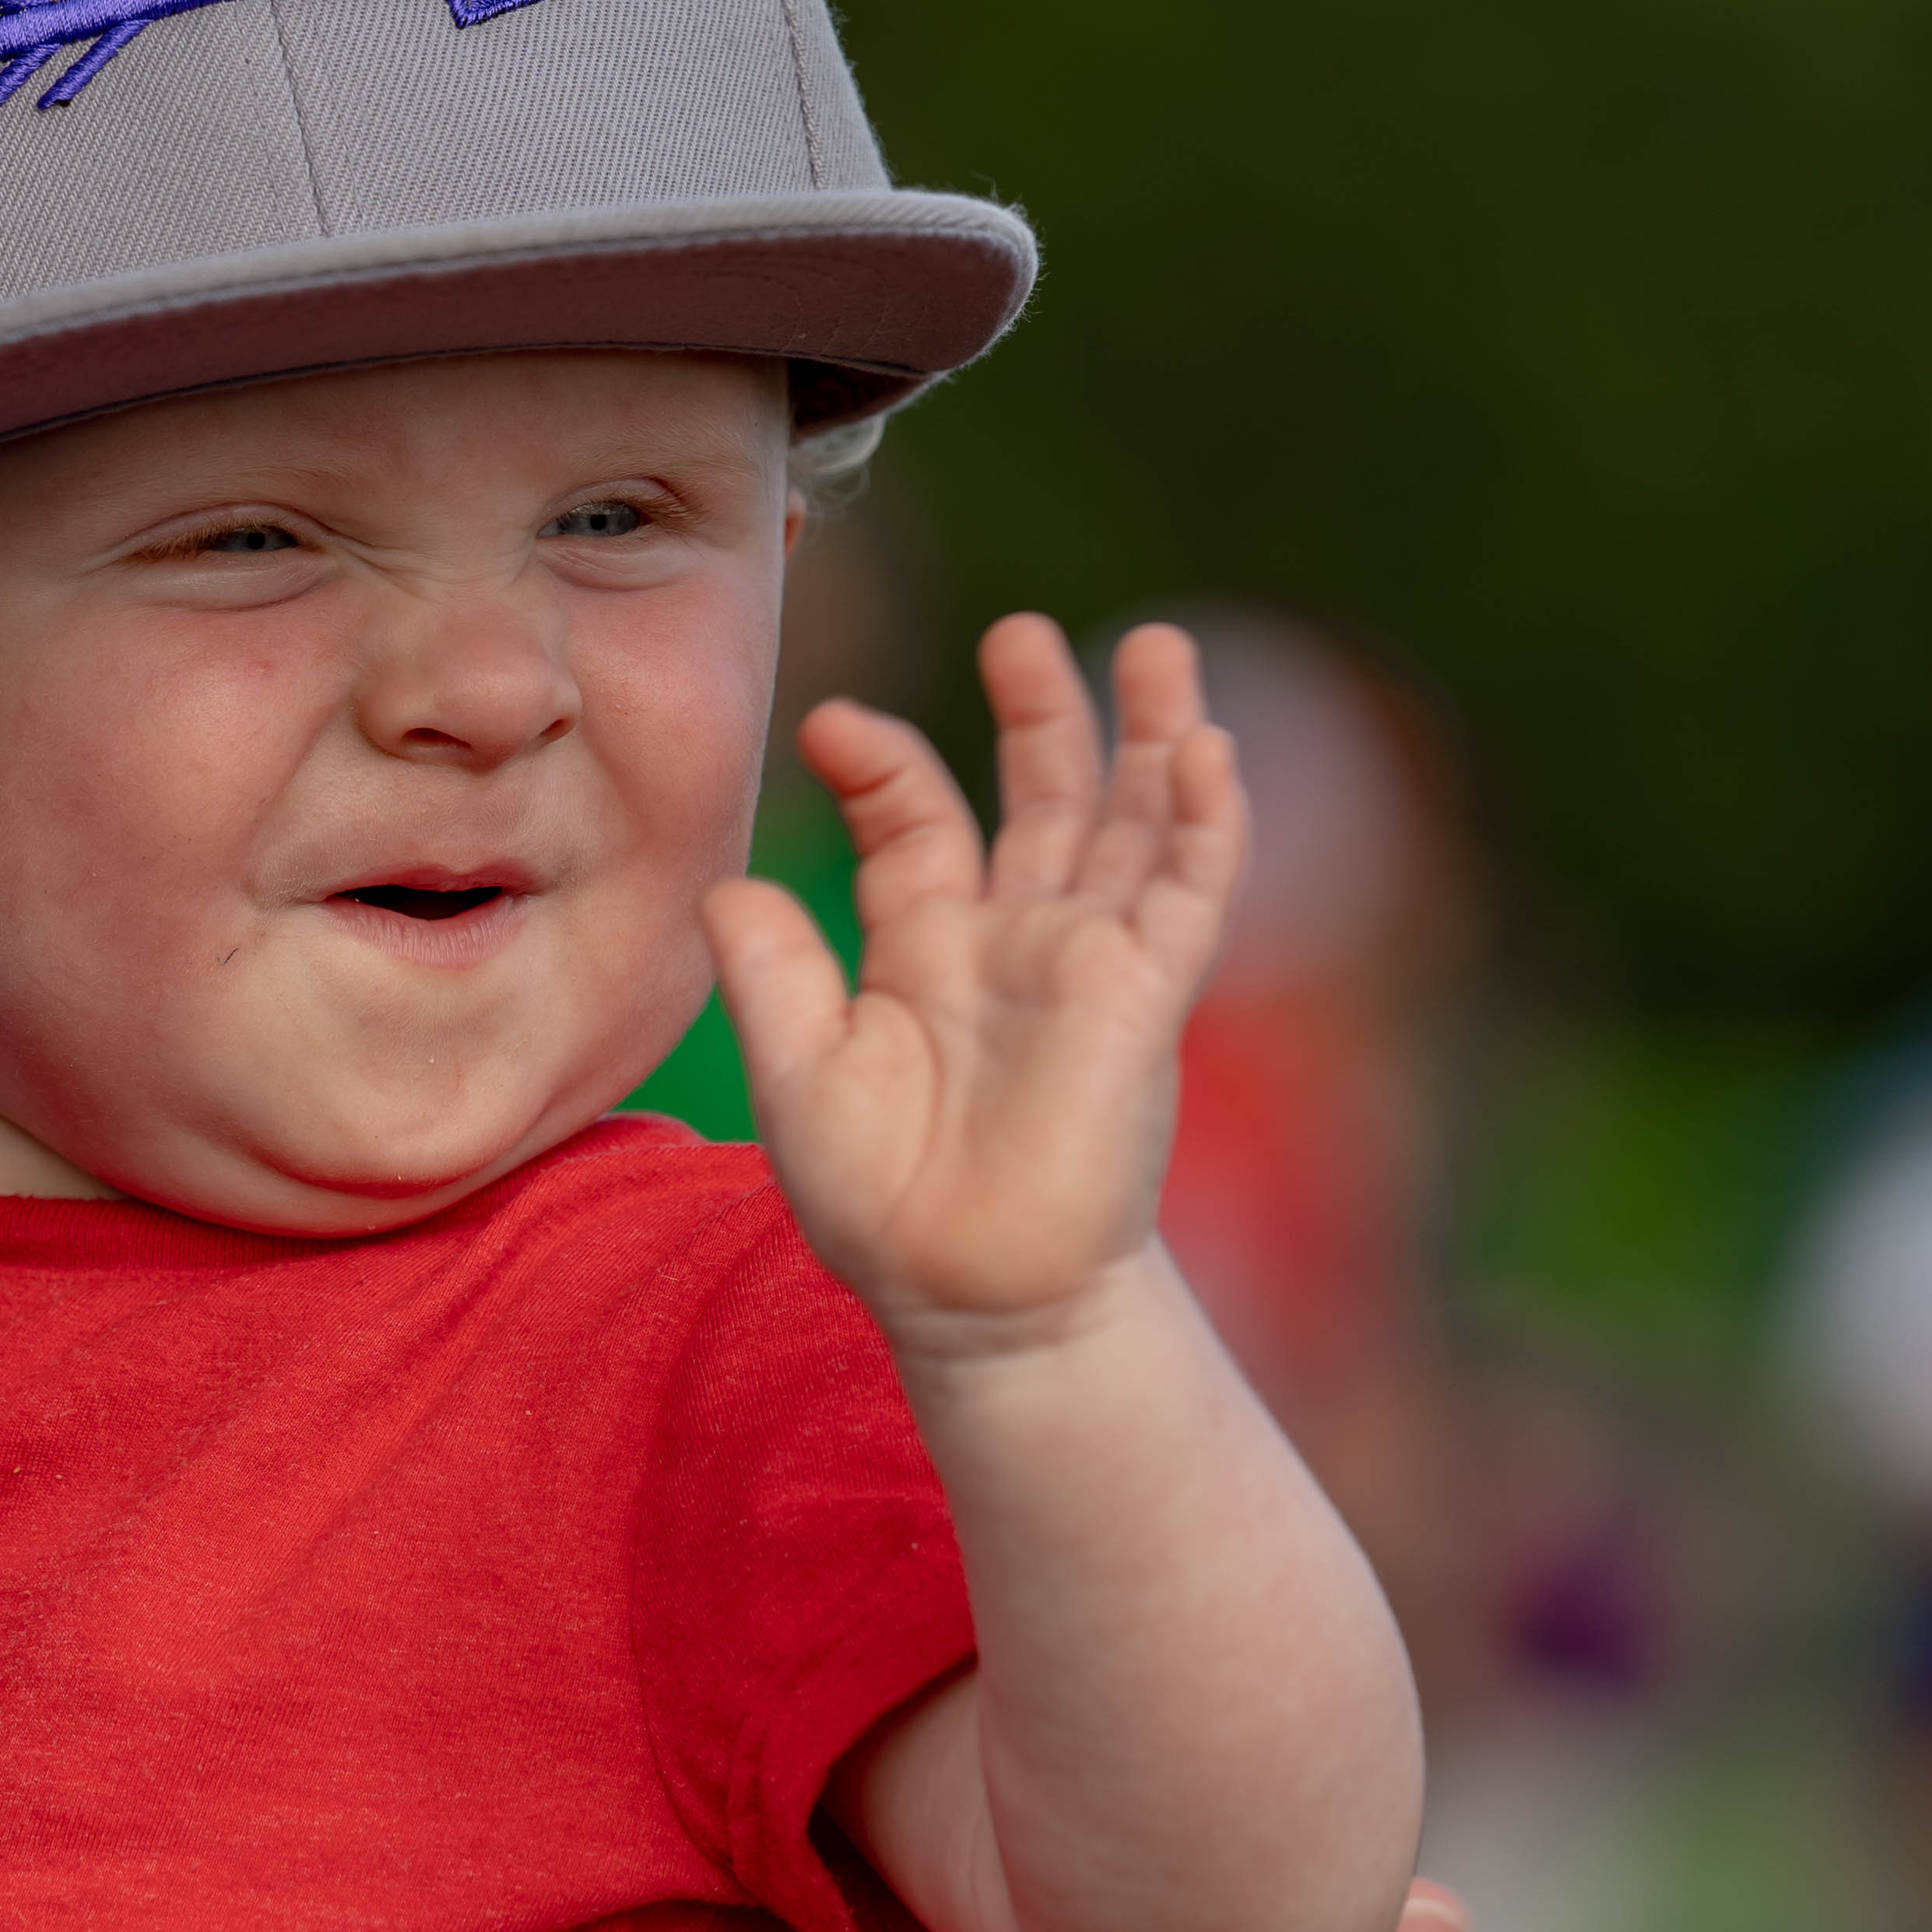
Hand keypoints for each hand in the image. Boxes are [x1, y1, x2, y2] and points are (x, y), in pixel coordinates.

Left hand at [701, 614, 1242, 1351]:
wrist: (971, 1299)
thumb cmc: (882, 1203)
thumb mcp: (798, 1071)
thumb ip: (769, 970)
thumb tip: (724, 883)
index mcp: (925, 946)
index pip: (915, 821)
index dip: (880, 764)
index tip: (831, 724)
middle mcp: (1015, 941)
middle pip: (1041, 800)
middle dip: (1040, 713)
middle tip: (1022, 632)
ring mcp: (1088, 964)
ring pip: (1132, 827)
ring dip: (1151, 739)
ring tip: (1156, 648)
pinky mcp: (1145, 1001)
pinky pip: (1187, 898)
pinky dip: (1202, 825)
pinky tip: (1208, 751)